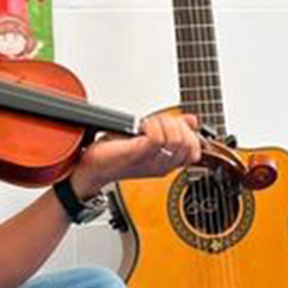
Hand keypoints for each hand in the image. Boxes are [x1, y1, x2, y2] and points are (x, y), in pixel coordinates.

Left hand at [69, 113, 202, 195]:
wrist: (92, 167)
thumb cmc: (116, 154)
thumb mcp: (149, 137)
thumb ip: (173, 129)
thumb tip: (192, 120)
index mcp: (168, 162)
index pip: (195, 150)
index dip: (188, 132)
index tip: (171, 125)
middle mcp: (163, 165)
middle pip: (188, 142)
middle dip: (175, 123)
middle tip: (156, 123)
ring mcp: (151, 162)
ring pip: (175, 138)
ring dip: (162, 123)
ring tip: (147, 125)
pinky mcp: (137, 155)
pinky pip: (157, 138)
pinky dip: (150, 126)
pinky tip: (140, 127)